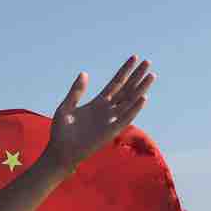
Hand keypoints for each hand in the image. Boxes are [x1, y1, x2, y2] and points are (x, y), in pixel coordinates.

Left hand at [46, 55, 154, 171]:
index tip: (134, 58)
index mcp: (97, 103)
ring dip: (141, 89)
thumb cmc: (61, 132)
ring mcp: (110, 120)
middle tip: (147, 62)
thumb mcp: (66, 107)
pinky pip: (126, 118)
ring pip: (130, 101)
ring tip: (150, 75)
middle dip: (136, 76)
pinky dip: (135, 108)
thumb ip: (76, 92)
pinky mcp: (111, 131)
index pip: (115, 84)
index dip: (124, 71)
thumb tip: (84, 73)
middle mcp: (107, 110)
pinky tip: (143, 97)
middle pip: (126, 90)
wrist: (60, 152)